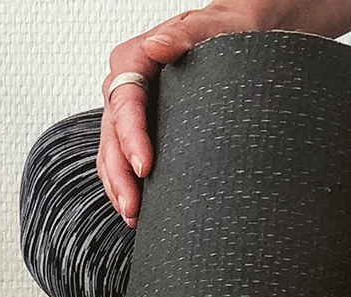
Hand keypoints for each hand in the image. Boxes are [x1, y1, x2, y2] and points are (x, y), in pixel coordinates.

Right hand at [99, 1, 270, 227]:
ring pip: (111, 151)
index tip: (145, 166)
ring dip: (119, 186)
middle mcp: (126, 84)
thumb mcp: (209, 27)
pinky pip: (124, 158)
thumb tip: (157, 45)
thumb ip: (183, 35)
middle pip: (112, 134)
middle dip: (120, 174)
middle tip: (134, 207)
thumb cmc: (225, 31)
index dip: (131, 137)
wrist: (238, 35)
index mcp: (135, 59)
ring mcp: (131, 109)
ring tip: (133, 216)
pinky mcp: (142, 127)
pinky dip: (127, 184)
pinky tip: (139, 209)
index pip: (125, 101)